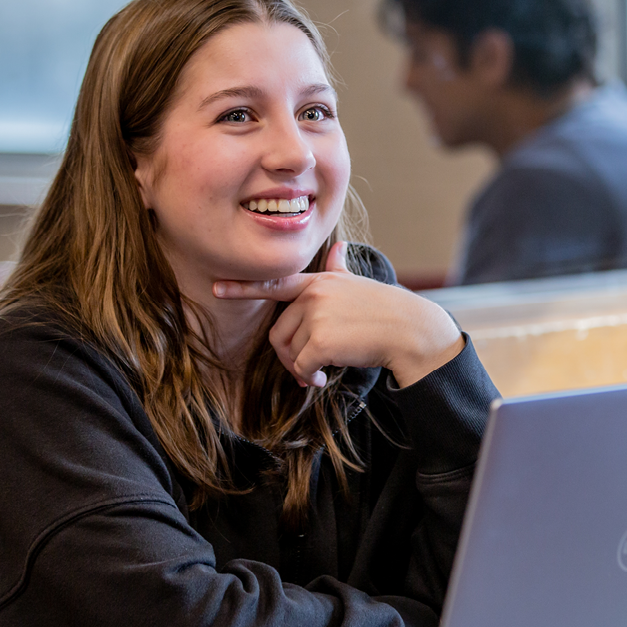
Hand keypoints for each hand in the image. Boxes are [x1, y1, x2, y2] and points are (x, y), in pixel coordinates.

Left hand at [212, 242, 464, 388]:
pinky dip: (310, 378)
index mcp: (319, 281)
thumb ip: (339, 270)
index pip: (275, 283)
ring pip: (289, 352)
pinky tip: (326, 378)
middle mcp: (314, 294)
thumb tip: (338, 248)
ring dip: (301, 369)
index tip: (217, 288)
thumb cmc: (386, 309)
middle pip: (279, 332)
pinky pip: (303, 366)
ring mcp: (317, 315)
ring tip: (320, 372)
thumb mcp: (358, 284)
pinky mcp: (322, 340)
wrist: (409, 329)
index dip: (243, 288)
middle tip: (306, 369)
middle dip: (289, 356)